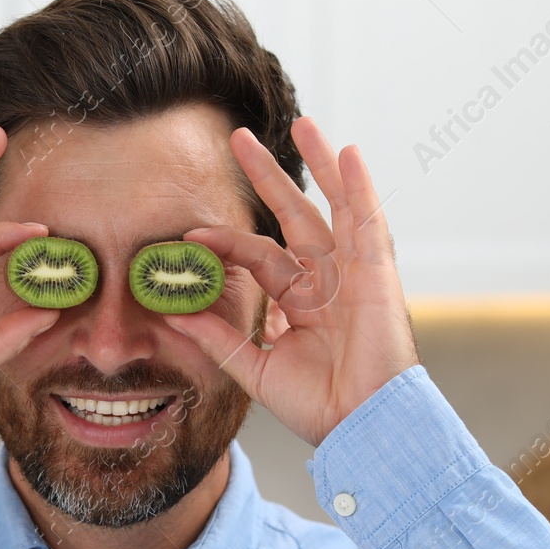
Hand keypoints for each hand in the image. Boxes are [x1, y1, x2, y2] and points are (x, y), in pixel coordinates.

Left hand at [162, 116, 419, 448]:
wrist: (360, 425)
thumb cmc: (319, 407)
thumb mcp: (256, 369)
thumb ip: (219, 338)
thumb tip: (172, 313)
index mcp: (300, 301)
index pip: (257, 254)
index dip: (224, 242)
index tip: (189, 235)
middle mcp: (327, 280)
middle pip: (294, 215)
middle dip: (267, 176)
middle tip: (238, 137)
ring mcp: (353, 273)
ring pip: (334, 206)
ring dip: (318, 163)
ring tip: (301, 123)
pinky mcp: (377, 274)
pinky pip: (368, 221)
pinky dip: (359, 186)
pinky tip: (347, 153)